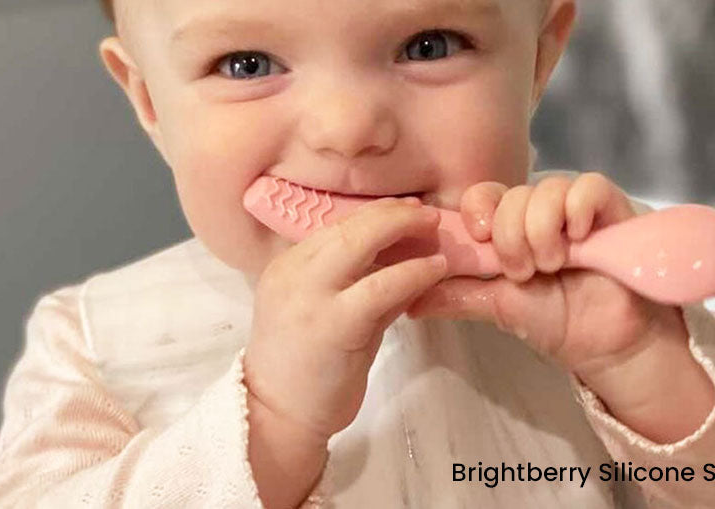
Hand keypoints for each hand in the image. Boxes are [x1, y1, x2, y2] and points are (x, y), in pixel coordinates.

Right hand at [243, 197, 447, 507]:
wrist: (278, 419)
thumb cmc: (306, 371)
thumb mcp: (330, 315)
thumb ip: (360, 286)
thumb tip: (403, 262)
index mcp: (288, 267)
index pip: (334, 226)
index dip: (375, 213)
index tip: (404, 210)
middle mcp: (293, 273)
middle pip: (347, 225)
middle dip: (392, 213)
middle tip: (426, 214)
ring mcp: (309, 296)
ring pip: (361, 242)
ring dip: (404, 230)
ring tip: (436, 232)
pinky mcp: (334, 323)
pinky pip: (381, 286)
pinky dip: (413, 273)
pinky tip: (435, 270)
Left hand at [407, 173, 714, 441]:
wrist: (609, 344)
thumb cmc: (559, 322)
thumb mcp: (498, 306)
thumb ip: (458, 295)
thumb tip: (408, 300)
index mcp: (512, 228)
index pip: (483, 196)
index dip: (478, 212)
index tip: (481, 240)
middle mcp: (542, 211)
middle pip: (512, 195)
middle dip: (512, 238)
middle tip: (526, 273)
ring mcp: (576, 207)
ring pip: (546, 190)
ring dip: (542, 232)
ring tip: (554, 265)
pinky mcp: (611, 207)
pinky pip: (588, 186)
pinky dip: (577, 210)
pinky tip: (579, 238)